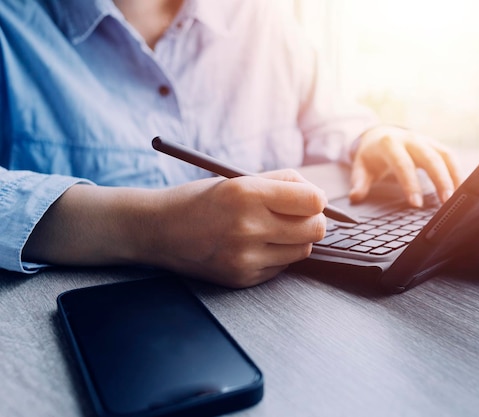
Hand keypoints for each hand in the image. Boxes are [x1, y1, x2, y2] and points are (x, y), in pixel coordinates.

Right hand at [148, 169, 327, 286]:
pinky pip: (281, 266)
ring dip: (296, 239)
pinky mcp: (243, 278)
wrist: (159, 230)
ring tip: (273, 229)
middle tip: (298, 215)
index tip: (309, 199)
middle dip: (313, 220)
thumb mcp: (237, 179)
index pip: (313, 200)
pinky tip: (255, 245)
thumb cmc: (200, 200)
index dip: (317, 199)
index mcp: (247, 193)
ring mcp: (245, 257)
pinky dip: (276, 255)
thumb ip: (281, 182)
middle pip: (315, 229)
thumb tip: (319, 196)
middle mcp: (248, 226)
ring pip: (303, 250)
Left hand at [349, 125, 461, 206]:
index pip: (403, 164)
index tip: (416, 204)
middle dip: (440, 179)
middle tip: (446, 201)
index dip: (410, 184)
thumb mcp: (361, 167)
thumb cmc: (371, 155)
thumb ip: (359, 182)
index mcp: (389, 143)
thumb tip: (355, 197)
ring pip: (444, 155)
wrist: (379, 134)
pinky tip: (461, 189)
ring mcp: (425, 140)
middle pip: (430, 157)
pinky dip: (457, 172)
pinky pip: (450, 157)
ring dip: (453, 176)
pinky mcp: (435, 144)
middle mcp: (410, 139)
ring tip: (457, 198)